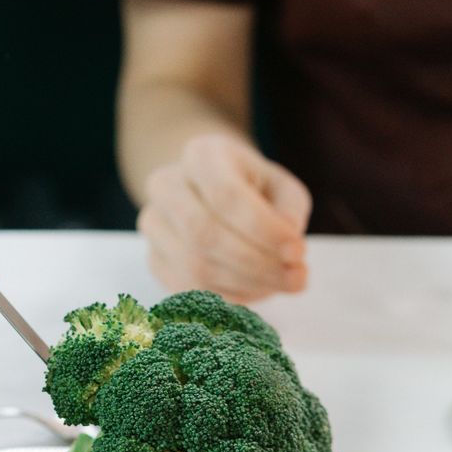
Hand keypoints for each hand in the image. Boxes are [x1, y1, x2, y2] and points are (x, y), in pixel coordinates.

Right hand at [136, 134, 310, 302]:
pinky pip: (186, 288)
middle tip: (295, 278)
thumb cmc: (252, 186)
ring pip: (193, 266)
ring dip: (245, 284)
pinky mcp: (152, 258)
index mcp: (200, 155)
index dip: (263, 229)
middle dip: (255, 263)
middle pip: (203, 234)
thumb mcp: (280, 185)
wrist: (209, 190)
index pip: (226, 195)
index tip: (299, 252)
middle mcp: (165, 185)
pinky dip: (226, 296)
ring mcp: (152, 224)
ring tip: (281, 284)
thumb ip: (290, 210)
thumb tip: (288, 251)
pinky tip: (256, 290)